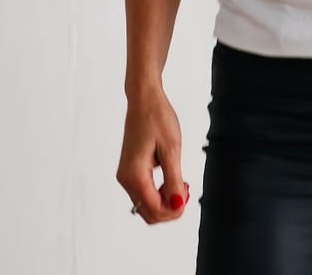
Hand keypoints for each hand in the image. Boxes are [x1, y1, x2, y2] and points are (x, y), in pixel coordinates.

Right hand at [116, 87, 190, 223]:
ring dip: (164, 200)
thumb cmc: (156, 117)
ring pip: (146, 204)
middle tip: (184, 189)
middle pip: (148, 212)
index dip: (173, 210)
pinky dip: (158, 192)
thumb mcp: (172, 149)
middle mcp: (125, 178)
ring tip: (179, 181)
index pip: (154, 209)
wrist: (144, 98)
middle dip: (169, 207)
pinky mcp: (129, 170)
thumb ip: (174, 181)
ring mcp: (125, 175)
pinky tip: (170, 177)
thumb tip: (177, 205)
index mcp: (134, 174)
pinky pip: (144, 192)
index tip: (186, 195)